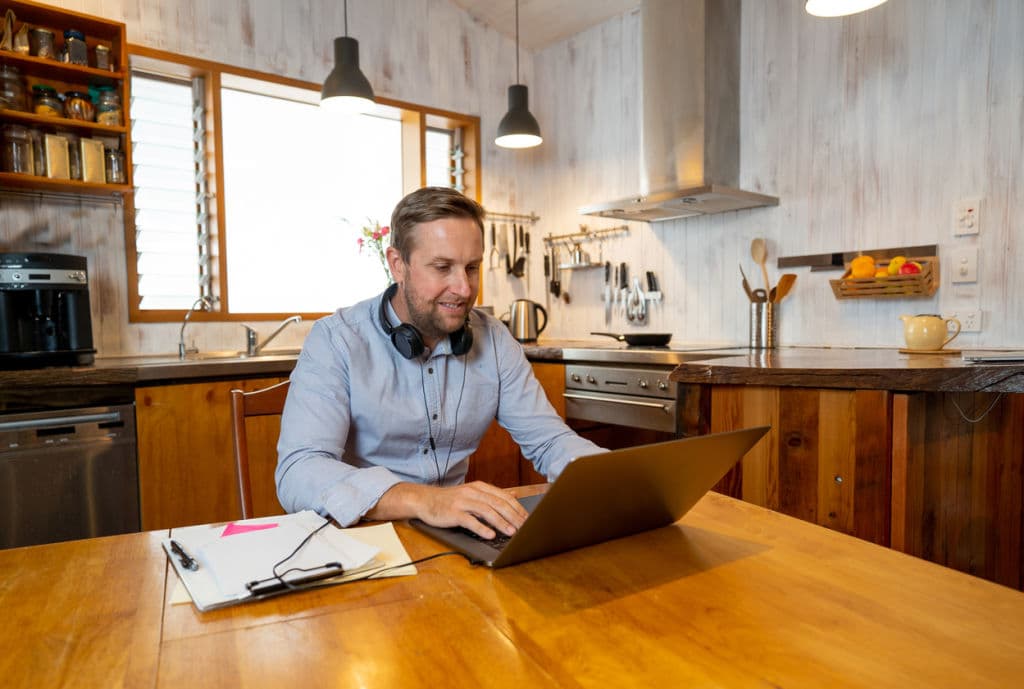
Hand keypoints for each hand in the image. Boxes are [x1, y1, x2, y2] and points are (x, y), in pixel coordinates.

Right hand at [368, 481, 528, 538]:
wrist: (425, 500)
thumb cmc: (451, 500)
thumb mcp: (473, 493)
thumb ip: (493, 496)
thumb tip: (515, 497)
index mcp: (480, 487)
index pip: (504, 497)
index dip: (518, 509)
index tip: (529, 520)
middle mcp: (473, 492)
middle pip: (498, 504)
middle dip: (514, 517)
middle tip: (525, 528)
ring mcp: (462, 502)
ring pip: (486, 511)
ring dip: (501, 522)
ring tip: (511, 532)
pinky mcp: (453, 512)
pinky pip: (469, 520)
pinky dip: (481, 528)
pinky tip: (489, 535)